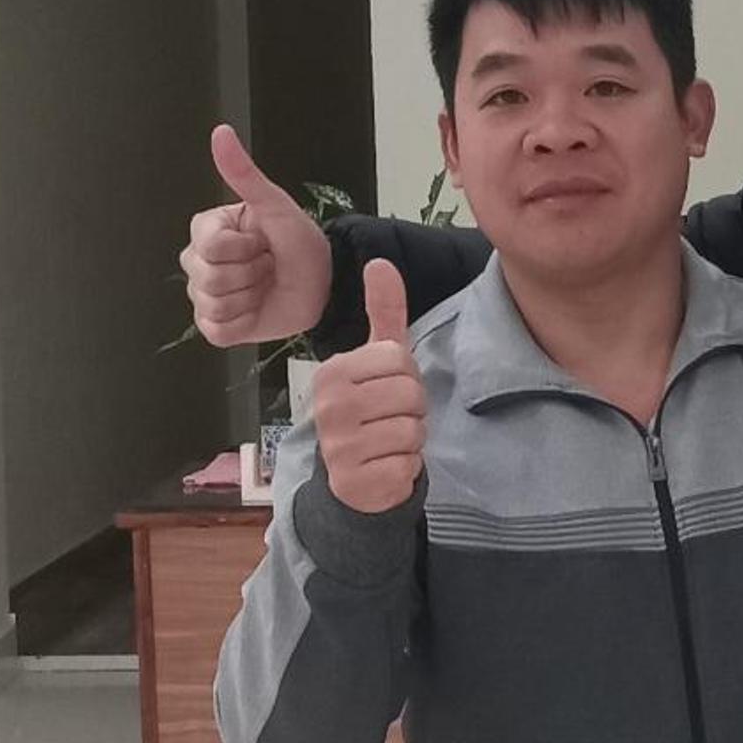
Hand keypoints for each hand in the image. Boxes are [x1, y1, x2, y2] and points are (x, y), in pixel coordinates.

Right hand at [179, 123, 333, 345]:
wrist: (323, 284)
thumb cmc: (300, 243)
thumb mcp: (276, 207)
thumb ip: (245, 174)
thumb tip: (221, 132)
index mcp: (207, 230)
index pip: (210, 246)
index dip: (245, 248)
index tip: (263, 241)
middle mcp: (199, 261)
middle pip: (208, 277)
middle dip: (250, 273)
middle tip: (268, 264)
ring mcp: (205, 295)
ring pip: (214, 304)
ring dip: (251, 296)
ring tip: (265, 284)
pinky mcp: (217, 326)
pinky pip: (218, 330)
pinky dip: (245, 322)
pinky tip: (258, 307)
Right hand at [312, 259, 424, 514]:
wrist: (353, 479)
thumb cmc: (370, 412)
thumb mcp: (377, 362)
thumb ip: (383, 313)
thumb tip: (380, 262)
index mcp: (332, 372)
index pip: (400, 359)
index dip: (407, 378)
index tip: (388, 391)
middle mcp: (329, 406)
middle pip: (410, 393)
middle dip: (413, 409)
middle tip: (390, 420)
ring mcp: (339, 445)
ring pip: (412, 429)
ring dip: (411, 439)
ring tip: (387, 442)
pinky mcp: (356, 480)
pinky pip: (408, 464)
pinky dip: (406, 468)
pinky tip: (385, 467)